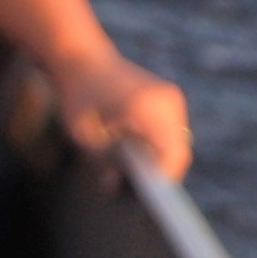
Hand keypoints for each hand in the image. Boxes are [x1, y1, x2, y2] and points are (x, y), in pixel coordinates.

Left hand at [48, 46, 191, 183]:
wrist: (82, 58)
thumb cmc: (78, 96)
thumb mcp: (83, 134)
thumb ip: (105, 161)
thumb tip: (118, 185)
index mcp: (149, 108)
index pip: (173, 155)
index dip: (163, 182)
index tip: (144, 199)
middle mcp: (168, 101)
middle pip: (178, 152)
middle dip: (155, 173)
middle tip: (122, 185)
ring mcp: (173, 98)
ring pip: (176, 144)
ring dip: (156, 159)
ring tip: (123, 168)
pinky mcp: (170, 99)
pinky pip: (171, 133)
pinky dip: (156, 146)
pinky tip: (130, 150)